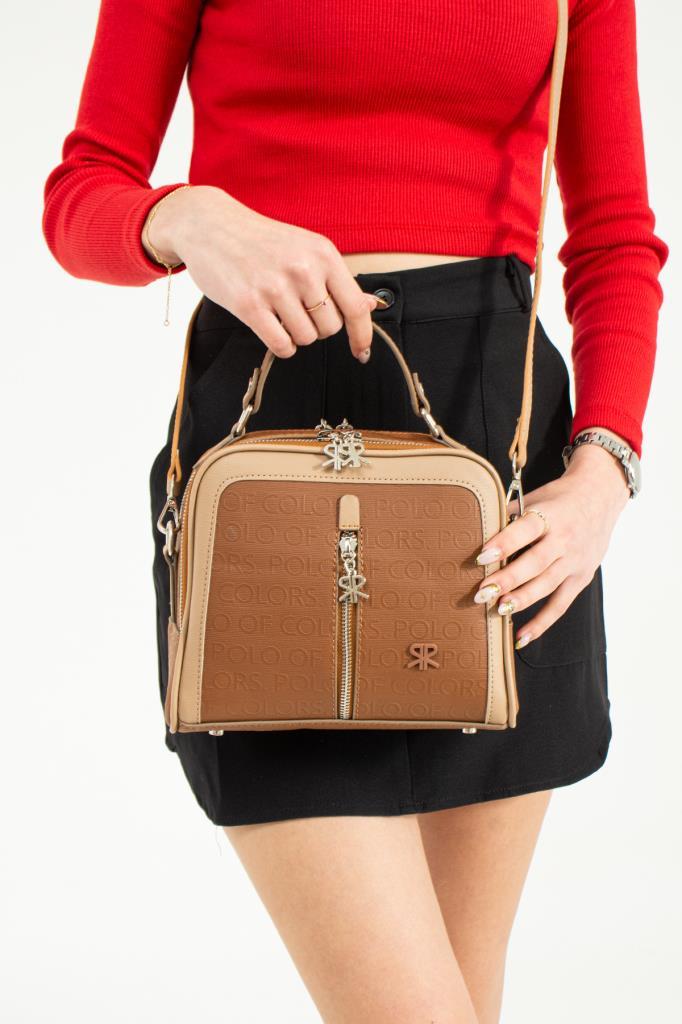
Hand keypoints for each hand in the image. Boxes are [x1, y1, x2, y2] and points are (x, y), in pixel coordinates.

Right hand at [142, 185, 383, 359]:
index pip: (355, 306)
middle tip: (298, 310)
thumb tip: (372, 304)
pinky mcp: (249, 305)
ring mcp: (275, 287)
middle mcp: (302, 269)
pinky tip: (272, 328)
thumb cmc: (260, 240)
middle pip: (330, 328)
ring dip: (296, 335)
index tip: (361, 352)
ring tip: (280, 312)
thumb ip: (337, 280)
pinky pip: (282, 345)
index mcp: (322, 253)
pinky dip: (281, 345)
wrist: (210, 225)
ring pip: (306, 338)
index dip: (362, 335)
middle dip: (318, 327)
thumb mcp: (305, 248)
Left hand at [472, 442, 630, 647]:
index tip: (481, 556)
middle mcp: (565, 539)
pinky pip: (560, 604)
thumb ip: (508, 515)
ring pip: (547, 585)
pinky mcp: (582, 578)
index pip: (526, 529)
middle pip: (535, 563)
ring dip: (521, 600)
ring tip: (497, 609)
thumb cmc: (559, 497)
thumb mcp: (535, 497)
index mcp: (550, 514)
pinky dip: (542, 623)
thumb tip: (476, 530)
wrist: (601, 496)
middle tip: (482, 593)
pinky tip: (521, 636)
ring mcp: (575, 561)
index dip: (504, 543)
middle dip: (508, 579)